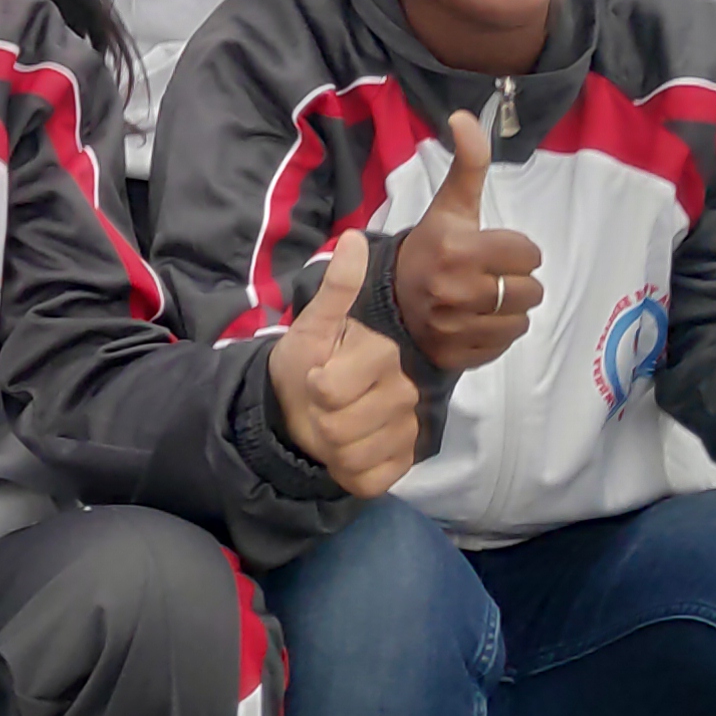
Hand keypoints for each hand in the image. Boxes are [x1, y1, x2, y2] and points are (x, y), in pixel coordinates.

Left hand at [267, 236, 415, 497]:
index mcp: (382, 354)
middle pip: (341, 426)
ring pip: (354, 455)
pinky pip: (369, 478)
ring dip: (331, 448)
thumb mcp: (312, 325)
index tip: (316, 377)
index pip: (330, 388)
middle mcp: (405, 392)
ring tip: (330, 428)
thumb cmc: (307, 363)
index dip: (313, 388)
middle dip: (319, 420)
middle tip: (321, 407)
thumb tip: (353, 237)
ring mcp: (407, 431)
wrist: (307, 409)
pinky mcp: (403, 464)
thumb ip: (336, 288)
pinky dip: (348, 472)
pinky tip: (347, 454)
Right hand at [393, 111, 546, 372]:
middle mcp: (458, 290)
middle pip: (531, 291)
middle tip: (490, 276)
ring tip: (486, 299)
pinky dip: (496, 335)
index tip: (493, 250)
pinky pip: (504, 346)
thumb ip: (468, 163)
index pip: (528, 254)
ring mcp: (458, 327)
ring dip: (510, 310)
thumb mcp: (450, 205)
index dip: (516, 251)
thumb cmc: (430, 247)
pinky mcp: (459, 355)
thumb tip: (465, 115)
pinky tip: (476, 321)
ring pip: (521, 321)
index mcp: (459, 249)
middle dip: (516, 282)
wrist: (388, 299)